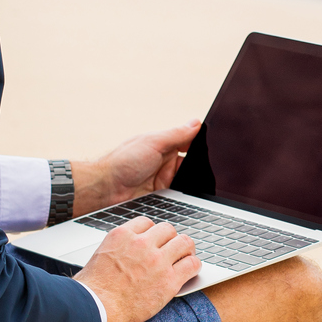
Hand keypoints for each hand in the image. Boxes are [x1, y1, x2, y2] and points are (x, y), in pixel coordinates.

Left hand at [72, 121, 199, 216]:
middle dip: (199, 169)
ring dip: (192, 185)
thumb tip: (196, 122)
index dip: (201, 148)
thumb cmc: (122, 162)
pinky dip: (186, 198)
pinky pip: (179, 197)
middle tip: (210, 174)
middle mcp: (164, 162)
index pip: (189, 144)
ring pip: (187, 183)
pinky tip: (192, 199)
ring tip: (203, 188)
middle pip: (190, 165)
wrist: (104, 189)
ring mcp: (163, 180)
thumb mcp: (152, 143)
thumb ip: (176, 134)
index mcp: (164, 145)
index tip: (217, 150)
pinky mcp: (161, 197)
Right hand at [73, 217, 199, 321]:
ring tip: (186, 256)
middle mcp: (142, 244)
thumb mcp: (99, 257)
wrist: (96, 309)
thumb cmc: (92, 290)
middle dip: (170, 239)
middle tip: (173, 248)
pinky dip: (194, 266)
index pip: (147, 223)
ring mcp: (157, 261)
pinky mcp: (169, 280)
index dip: (153, 232)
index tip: (155, 240)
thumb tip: (120, 254)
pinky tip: (191, 270)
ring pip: (184, 243)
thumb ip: (115, 249)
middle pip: (168, 230)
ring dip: (186, 249)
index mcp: (122, 235)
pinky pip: (192, 264)